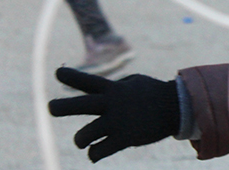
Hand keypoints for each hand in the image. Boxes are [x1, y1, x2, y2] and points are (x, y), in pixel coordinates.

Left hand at [49, 67, 179, 162]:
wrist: (177, 108)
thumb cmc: (152, 93)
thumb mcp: (133, 83)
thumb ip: (113, 87)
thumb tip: (95, 92)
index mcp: (113, 89)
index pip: (87, 81)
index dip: (70, 76)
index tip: (57, 73)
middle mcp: (112, 104)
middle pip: (79, 105)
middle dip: (61, 107)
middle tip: (51, 107)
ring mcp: (118, 122)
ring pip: (85, 135)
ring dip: (80, 139)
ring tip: (83, 141)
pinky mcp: (125, 138)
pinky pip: (100, 151)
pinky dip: (94, 154)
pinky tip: (95, 153)